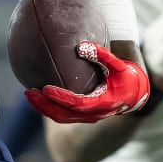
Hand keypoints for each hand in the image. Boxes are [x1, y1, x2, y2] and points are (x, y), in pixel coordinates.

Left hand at [25, 41, 150, 123]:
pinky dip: (48, 107)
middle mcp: (93, 114)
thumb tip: (82, 44)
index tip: (45, 88)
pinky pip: (62, 115)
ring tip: (29, 93)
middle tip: (29, 91)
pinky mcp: (82, 116)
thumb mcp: (119, 65)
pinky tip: (37, 95)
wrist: (134, 94)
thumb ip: (103, 55)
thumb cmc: (126, 77)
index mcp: (102, 103)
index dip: (60, 97)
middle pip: (63, 114)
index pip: (77, 103)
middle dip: (44, 105)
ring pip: (60, 117)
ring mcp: (87, 117)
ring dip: (43, 107)